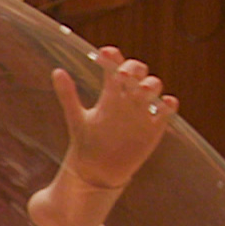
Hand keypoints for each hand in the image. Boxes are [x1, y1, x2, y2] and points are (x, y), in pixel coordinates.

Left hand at [49, 48, 173, 197]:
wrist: (97, 172)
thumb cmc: (86, 143)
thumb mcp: (76, 118)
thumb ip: (68, 95)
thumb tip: (56, 71)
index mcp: (109, 94)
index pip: (114, 68)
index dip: (112, 58)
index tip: (105, 52)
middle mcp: (127, 99)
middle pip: (137, 73)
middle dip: (134, 68)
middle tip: (123, 74)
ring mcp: (142, 111)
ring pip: (152, 88)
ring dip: (150, 84)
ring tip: (141, 89)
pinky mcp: (154, 127)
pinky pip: (166, 111)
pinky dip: (168, 105)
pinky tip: (164, 103)